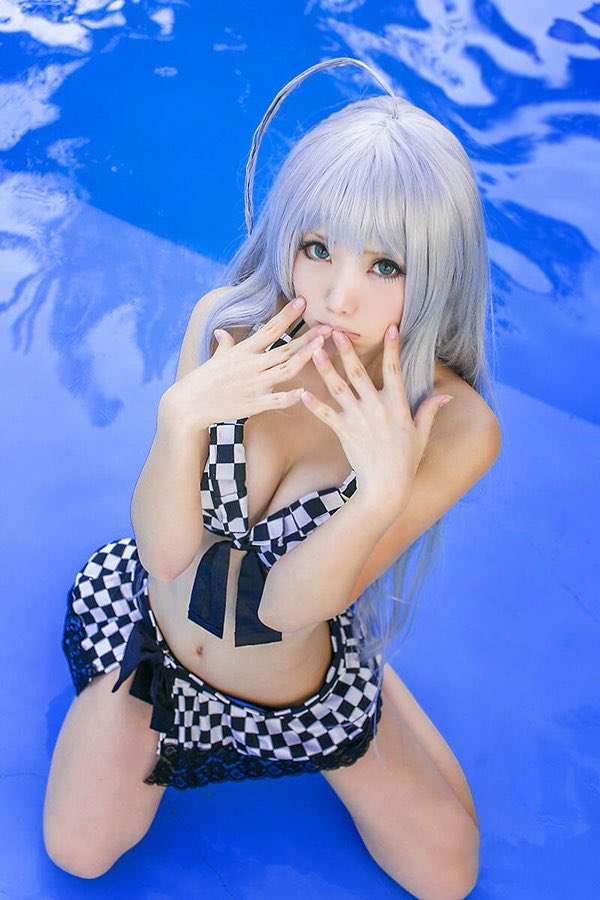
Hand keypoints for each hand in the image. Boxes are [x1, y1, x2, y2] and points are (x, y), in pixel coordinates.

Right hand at [161, 297, 332, 428]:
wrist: (187, 405)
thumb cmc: (203, 381)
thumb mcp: (215, 358)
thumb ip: (224, 345)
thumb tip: (222, 332)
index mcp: (243, 351)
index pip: (269, 329)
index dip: (287, 315)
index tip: (303, 301)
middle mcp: (250, 365)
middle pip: (285, 348)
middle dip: (308, 337)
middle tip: (329, 327)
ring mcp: (252, 385)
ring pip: (285, 370)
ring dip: (304, 358)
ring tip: (322, 347)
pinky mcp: (252, 405)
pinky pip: (274, 401)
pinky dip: (289, 397)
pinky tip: (304, 393)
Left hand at [300, 323, 453, 510]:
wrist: (387, 486)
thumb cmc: (405, 461)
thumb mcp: (421, 434)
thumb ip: (429, 411)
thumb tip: (446, 395)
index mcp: (397, 404)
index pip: (395, 369)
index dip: (393, 348)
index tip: (390, 328)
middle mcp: (376, 407)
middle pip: (359, 373)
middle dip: (347, 350)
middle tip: (336, 331)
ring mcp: (358, 419)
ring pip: (339, 388)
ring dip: (326, 369)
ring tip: (314, 352)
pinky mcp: (344, 431)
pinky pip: (325, 414)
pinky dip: (313, 404)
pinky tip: (301, 392)